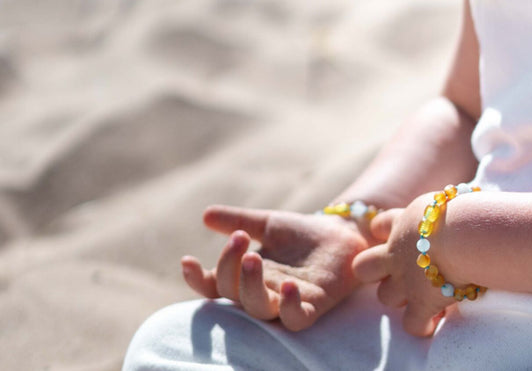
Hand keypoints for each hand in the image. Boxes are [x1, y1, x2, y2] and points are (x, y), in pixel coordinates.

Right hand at [181, 205, 369, 330]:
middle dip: (229, 266)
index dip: (197, 279)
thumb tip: (205, 214)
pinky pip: (296, 318)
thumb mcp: (267, 222)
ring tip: (253, 258)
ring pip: (259, 308)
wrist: (343, 233)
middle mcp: (263, 292)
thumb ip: (238, 220)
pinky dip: (289, 306)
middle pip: (233, 293)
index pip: (214, 286)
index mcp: (247, 275)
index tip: (187, 260)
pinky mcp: (314, 306)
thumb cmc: (302, 234)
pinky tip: (288, 286)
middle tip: (239, 238)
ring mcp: (287, 302)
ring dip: (250, 286)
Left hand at [352, 196, 456, 336]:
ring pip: (385, 296)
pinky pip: (412, 324)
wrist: (465, 234)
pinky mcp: (422, 303)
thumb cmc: (463, 211)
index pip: (380, 224)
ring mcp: (406, 281)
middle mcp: (397, 253)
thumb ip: (440, 209)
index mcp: (405, 222)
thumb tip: (452, 205)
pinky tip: (434, 322)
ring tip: (424, 296)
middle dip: (376, 272)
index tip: (402, 234)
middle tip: (401, 272)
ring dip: (401, 298)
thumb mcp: (446, 201)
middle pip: (364, 266)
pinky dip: (422, 326)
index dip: (385, 230)